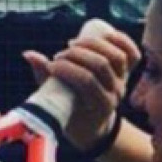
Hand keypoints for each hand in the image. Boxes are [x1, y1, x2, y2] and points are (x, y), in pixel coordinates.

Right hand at [22, 25, 140, 153]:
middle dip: (76, 55)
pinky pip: (133, 54)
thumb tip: (29, 54)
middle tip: (59, 55)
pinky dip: (121, 40)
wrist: (94, 126)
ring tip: (73, 44)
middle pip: (102, 65)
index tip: (51, 66)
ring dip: (93, 45)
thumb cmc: (71, 117)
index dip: (67, 69)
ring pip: (117, 57)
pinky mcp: (127, 72)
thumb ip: (43, 79)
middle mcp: (116, 93)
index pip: (88, 81)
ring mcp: (123, 81)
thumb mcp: (55, 105)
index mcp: (101, 106)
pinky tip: (104, 34)